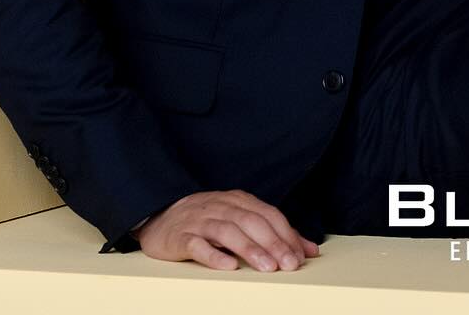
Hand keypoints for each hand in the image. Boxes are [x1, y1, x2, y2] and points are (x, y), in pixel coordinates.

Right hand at [134, 188, 320, 270]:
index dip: (286, 234)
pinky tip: (228, 267)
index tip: (300, 256)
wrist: (160, 217)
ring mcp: (201, 221)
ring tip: (267, 267)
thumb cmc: (207, 221)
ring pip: (228, 232)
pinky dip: (214, 256)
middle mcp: (222, 207)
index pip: (268, 214)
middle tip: (289, 264)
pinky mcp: (181, 237)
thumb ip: (273, 233)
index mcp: (239, 201)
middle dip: (274, 243)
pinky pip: (198, 245)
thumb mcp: (240, 220)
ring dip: (250, 249)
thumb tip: (309, 249)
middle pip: (252, 222)